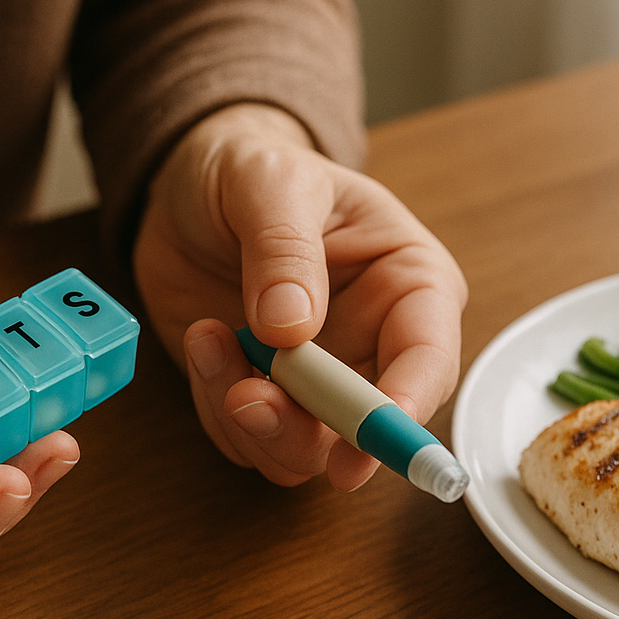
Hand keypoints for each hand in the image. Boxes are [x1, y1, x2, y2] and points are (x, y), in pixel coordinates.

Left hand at [134, 103, 466, 488]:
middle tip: (247, 399)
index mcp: (410, 283)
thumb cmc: (253, 168)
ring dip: (250, 419)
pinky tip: (203, 342)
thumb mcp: (272, 183)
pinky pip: (248, 439)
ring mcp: (320, 379)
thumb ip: (285, 250)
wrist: (188, 185)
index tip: (360, 440)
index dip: (402, 407)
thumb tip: (292, 330)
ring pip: (305, 450)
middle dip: (307, 429)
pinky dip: (216, 407)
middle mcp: (375, 343)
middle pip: (368, 427)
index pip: (429, 359)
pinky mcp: (267, 396)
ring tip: (209, 341)